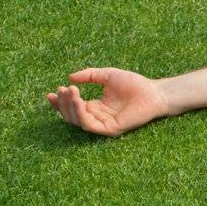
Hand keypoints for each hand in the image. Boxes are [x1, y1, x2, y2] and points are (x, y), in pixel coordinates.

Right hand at [46, 68, 169, 136]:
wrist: (154, 91)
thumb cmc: (135, 84)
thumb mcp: (108, 75)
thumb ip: (90, 75)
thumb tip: (69, 77)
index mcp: (95, 107)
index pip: (72, 108)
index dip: (60, 102)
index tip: (52, 92)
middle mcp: (97, 117)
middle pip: (71, 115)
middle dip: (63, 103)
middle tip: (63, 89)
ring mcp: (103, 125)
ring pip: (77, 120)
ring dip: (70, 107)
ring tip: (70, 92)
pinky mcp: (110, 129)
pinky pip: (89, 125)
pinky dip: (81, 113)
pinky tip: (79, 101)